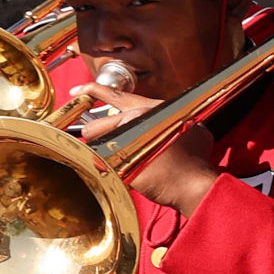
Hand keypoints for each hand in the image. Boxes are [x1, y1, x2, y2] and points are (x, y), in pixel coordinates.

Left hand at [70, 64, 221, 211]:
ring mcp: (124, 144)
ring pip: (97, 145)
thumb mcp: (191, 125)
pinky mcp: (119, 166)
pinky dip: (115, 170)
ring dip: (104, 152)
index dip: (93, 90)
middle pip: (96, 125)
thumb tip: (166, 118)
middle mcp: (134, 122)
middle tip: (108, 143)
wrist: (194, 184)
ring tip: (123, 161)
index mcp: (150, 109)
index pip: (116, 95)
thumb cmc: (195, 158)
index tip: (77, 91)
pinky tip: (134, 175)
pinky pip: (106, 166)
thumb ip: (172, 117)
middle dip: (96, 133)